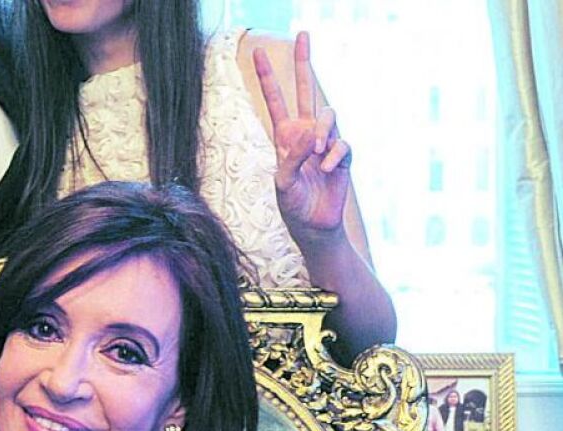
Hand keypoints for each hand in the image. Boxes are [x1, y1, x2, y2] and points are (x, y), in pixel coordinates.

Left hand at [253, 32, 351, 246]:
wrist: (314, 226)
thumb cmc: (293, 206)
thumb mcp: (283, 183)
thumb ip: (293, 157)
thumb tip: (311, 135)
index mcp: (285, 136)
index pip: (275, 101)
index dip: (268, 77)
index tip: (257, 53)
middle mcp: (306, 133)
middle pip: (306, 90)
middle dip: (304, 62)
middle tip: (302, 34)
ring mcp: (326, 142)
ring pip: (329, 115)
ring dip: (323, 132)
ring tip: (317, 152)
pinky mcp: (343, 156)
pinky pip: (342, 144)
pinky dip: (334, 156)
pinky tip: (327, 170)